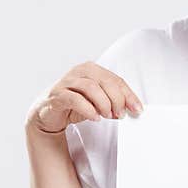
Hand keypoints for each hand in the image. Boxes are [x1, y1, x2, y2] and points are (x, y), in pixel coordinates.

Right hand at [25, 61, 143, 134]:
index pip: (116, 80)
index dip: (128, 95)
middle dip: (117, 99)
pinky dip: (87, 109)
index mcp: (92, 70)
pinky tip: (95, 117)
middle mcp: (79, 72)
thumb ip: (114, 101)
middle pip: (105, 81)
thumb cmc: (76, 104)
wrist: (49, 114)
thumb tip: (132, 108)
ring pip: (90, 87)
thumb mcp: (98, 101)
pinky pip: (74, 99)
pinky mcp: (57, 95)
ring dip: (103, 103)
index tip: (137, 109)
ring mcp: (66, 82)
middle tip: (120, 114)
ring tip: (107, 116)